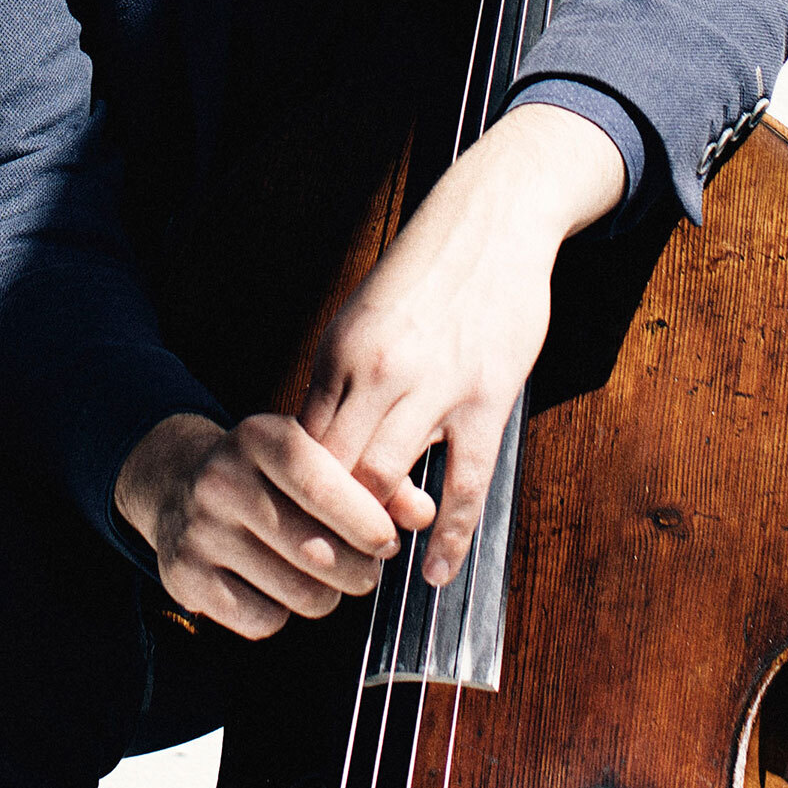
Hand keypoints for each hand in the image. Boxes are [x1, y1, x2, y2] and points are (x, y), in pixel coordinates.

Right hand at [114, 409, 404, 640]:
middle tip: (368, 568)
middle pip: (317, 550)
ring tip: (330, 578)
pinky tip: (280, 586)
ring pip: (298, 591)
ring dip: (329, 596)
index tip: (388, 539)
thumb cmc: (268, 473)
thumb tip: (424, 514)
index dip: (367, 521)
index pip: (323, 484)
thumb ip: (374, 480)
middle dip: (360, 569)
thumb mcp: (313, 455)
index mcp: (258, 438)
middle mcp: (222, 481)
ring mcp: (199, 531)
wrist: (179, 484)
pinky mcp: (185, 577)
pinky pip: (263, 619)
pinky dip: (283, 613)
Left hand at [300, 103, 624, 587]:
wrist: (493, 218)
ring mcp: (433, 386)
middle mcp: (378, 370)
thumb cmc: (427, 272)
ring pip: (385, 481)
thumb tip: (320, 444)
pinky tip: (435, 570)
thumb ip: (343, 379)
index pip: (301, 444)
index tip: (296, 527)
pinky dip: (445, 535)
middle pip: (332, 471)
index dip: (294, 494)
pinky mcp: (485, 398)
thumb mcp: (364, 317)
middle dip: (326, 522)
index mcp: (342, 351)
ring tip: (376, 561)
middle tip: (328, 560)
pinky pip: (462, 485)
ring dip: (377, 530)